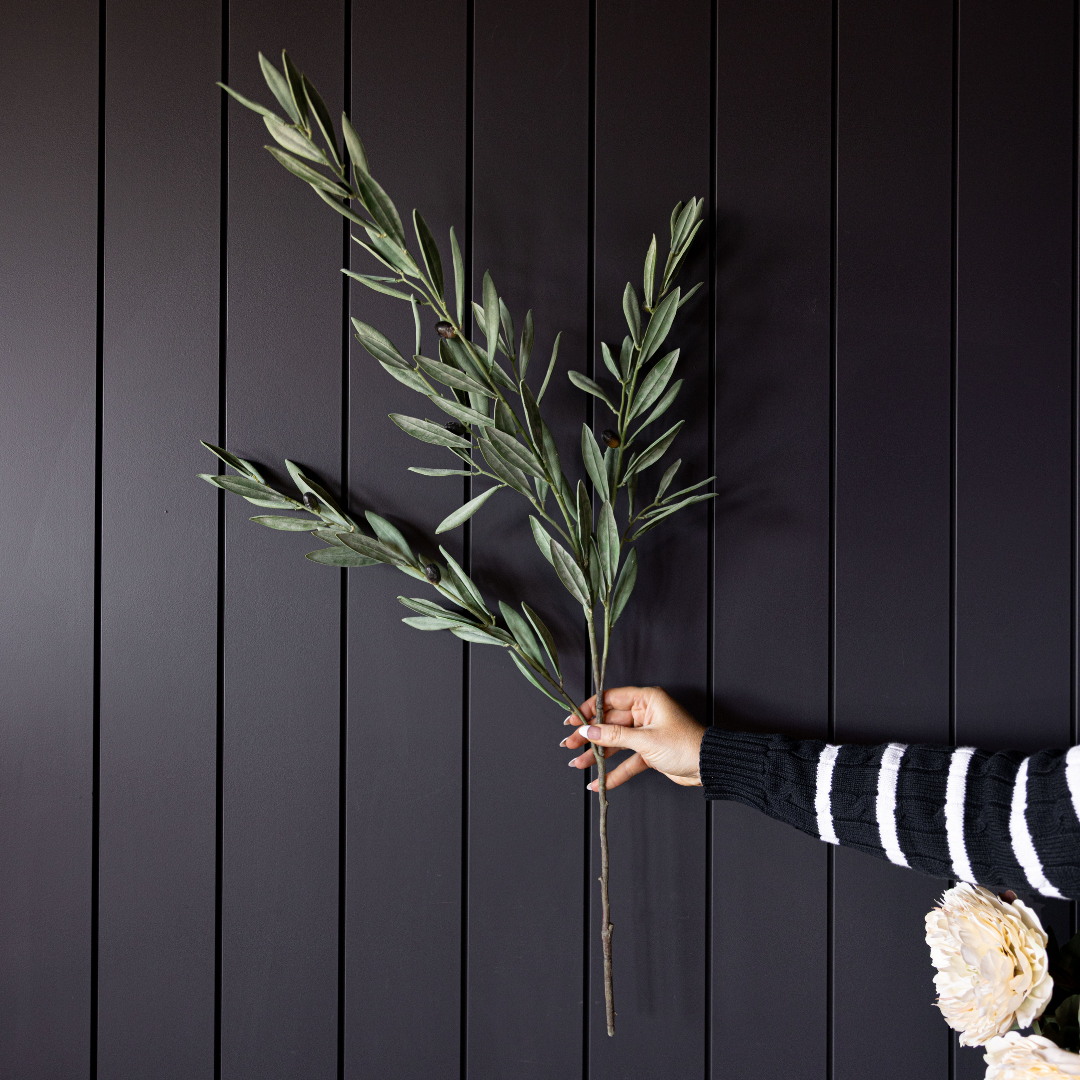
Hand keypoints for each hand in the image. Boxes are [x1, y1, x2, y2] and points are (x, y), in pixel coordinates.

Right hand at [561, 686, 705, 791]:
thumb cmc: (685, 745)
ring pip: (615, 742)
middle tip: (569, 744)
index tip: (573, 720)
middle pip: (609, 723)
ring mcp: (646, 733)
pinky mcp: (649, 752)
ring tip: (577, 764)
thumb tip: (589, 730)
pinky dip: (614, 772)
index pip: (610, 699)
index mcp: (646, 700)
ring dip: (597, 754)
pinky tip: (598, 782)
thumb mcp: (646, 739)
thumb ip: (614, 735)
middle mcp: (645, 714)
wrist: (709, 767)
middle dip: (589, 735)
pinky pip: (627, 760)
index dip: (589, 709)